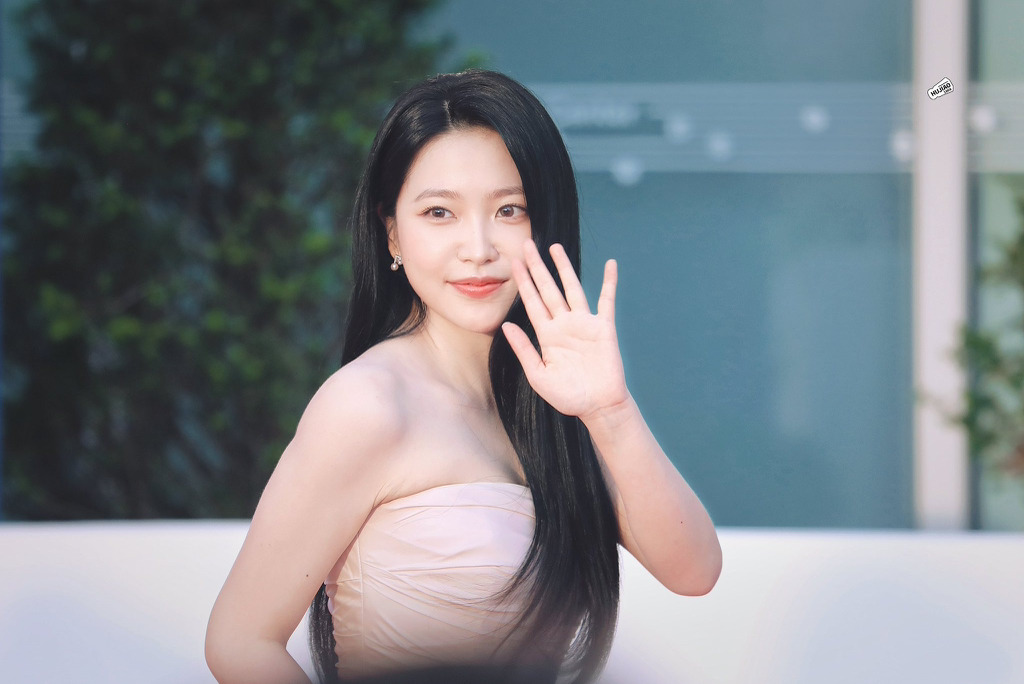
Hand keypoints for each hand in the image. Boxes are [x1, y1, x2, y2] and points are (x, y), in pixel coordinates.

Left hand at [502, 240, 629, 422]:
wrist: (598, 406)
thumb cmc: (568, 396)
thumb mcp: (538, 375)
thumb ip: (524, 349)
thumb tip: (506, 325)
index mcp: (547, 335)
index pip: (532, 302)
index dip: (523, 282)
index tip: (514, 263)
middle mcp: (564, 325)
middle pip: (548, 289)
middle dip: (537, 267)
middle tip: (527, 244)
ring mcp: (584, 324)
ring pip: (572, 288)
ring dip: (564, 268)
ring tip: (555, 247)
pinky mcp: (604, 328)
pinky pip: (606, 300)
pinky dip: (609, 282)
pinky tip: (610, 264)